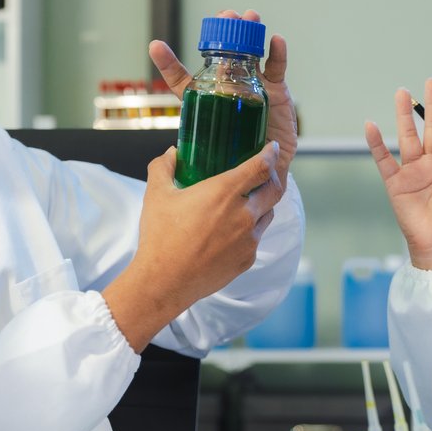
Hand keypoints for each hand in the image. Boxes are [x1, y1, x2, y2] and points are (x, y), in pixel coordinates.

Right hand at [103, 143, 284, 350]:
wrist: (165, 282)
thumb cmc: (161, 237)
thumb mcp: (156, 195)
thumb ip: (164, 166)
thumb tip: (172, 153)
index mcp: (224, 192)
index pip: (261, 167)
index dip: (270, 154)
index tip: (271, 148)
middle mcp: (244, 215)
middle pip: (274, 190)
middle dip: (273, 178)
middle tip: (264, 174)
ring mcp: (249, 239)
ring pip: (268, 214)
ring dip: (262, 205)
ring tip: (246, 204)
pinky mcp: (247, 259)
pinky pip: (256, 239)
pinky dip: (250, 231)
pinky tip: (232, 232)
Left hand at [150, 9, 297, 186]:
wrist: (267, 171)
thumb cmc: (236, 160)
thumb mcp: (212, 155)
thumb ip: (198, 152)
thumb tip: (175, 156)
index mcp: (206, 100)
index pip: (182, 78)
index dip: (169, 62)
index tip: (156, 47)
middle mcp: (228, 88)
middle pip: (224, 55)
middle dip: (225, 32)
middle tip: (226, 17)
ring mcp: (253, 86)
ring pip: (251, 54)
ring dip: (251, 33)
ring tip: (250, 17)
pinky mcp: (276, 91)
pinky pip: (277, 68)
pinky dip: (278, 53)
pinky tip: (276, 41)